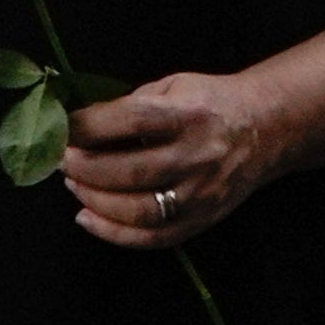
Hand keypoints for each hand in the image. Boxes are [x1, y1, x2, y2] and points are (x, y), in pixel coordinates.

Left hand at [61, 67, 296, 250]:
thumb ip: (130, 105)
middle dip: (84, 168)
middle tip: (60, 161)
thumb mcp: (172, 86)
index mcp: (188, 114)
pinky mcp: (202, 219)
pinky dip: (115, 233)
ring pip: (139, 209)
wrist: (264, 129)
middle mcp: (197, 156)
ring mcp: (201, 193)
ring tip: (73, 186)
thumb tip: (80, 129)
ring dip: (95, 200)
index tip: (62, 128)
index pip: (129, 120)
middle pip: (130, 170)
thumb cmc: (208, 103)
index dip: (88, 126)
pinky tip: (88, 218)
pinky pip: (154, 237)